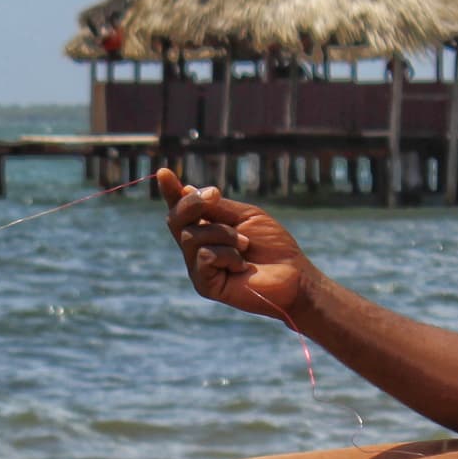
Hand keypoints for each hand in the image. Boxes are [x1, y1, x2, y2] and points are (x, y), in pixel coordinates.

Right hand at [156, 168, 311, 318]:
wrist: (294, 274)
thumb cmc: (273, 245)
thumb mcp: (245, 216)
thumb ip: (216, 207)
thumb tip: (186, 188)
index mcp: (205, 229)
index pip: (181, 210)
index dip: (171, 192)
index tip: (163, 173)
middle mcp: (196, 248)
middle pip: (175, 219)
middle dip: (193, 202)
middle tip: (215, 195)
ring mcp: (198, 268)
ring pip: (191, 236)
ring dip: (224, 234)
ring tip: (245, 245)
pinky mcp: (205, 285)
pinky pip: (205, 256)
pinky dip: (228, 254)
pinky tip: (242, 264)